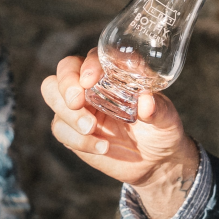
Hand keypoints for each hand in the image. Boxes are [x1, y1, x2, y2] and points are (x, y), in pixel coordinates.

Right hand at [40, 50, 199, 218]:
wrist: (156, 161)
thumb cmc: (161, 129)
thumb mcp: (166, 116)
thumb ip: (157, 107)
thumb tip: (146, 102)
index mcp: (113, 72)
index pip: (93, 57)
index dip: (88, 65)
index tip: (90, 81)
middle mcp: (92, 84)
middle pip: (64, 69)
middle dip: (66, 84)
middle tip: (78, 103)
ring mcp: (79, 107)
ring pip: (53, 96)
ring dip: (69, 114)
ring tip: (91, 129)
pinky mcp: (72, 130)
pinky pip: (60, 128)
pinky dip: (78, 139)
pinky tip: (102, 147)